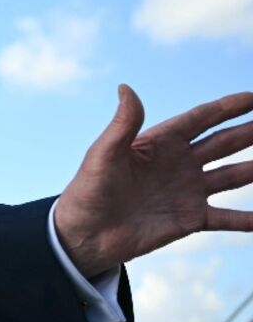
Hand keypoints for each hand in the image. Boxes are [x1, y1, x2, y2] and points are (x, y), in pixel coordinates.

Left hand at [55, 85, 252, 277]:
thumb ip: (123, 124)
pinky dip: (249, 219)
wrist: (85, 234)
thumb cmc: (89, 190)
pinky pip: (228, 218)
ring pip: (234, 176)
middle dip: (251, 132)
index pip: (202, 118)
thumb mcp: (104, 154)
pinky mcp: (191, 219)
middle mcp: (179, 163)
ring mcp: (188, 190)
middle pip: (225, 143)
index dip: (228, 107)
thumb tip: (126, 87)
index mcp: (160, 142)